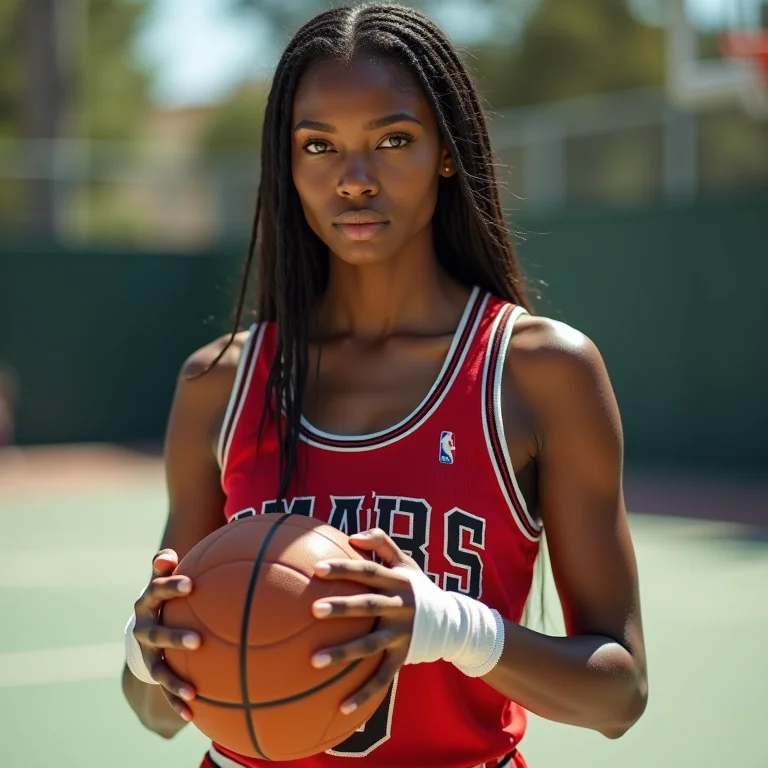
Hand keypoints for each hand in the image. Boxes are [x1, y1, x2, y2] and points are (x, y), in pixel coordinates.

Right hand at [131, 549, 200, 720]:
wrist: (145, 625)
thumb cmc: (164, 595)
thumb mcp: (162, 579)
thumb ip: (165, 566)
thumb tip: (166, 555)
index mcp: (146, 604)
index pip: (156, 592)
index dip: (171, 587)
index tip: (192, 584)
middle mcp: (143, 630)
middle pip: (157, 634)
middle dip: (175, 638)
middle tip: (198, 641)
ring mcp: (147, 654)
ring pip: (159, 669)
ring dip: (174, 680)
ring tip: (193, 690)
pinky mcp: (155, 672)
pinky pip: (166, 689)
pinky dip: (177, 702)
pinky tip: (193, 713)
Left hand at [310, 528, 418, 714]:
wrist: (453, 622)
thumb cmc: (417, 586)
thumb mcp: (406, 561)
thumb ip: (381, 542)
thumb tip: (352, 535)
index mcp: (396, 582)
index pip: (368, 571)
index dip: (345, 568)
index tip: (317, 569)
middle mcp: (399, 607)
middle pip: (368, 606)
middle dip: (342, 607)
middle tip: (314, 610)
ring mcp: (401, 634)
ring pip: (370, 645)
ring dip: (343, 653)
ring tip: (314, 660)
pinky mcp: (403, 657)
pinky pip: (382, 678)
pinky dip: (363, 693)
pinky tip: (340, 707)